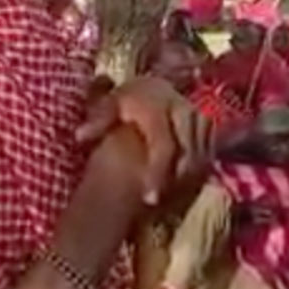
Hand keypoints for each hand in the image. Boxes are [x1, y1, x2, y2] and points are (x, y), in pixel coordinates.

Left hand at [76, 76, 211, 204]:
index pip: (163, 147)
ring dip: (187, 180)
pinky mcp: (208, 125)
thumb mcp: (108, 104)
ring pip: (201, 157)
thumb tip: (80, 136)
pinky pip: (208, 153)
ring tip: (169, 198)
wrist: (153, 85)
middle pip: (188, 156)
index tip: (149, 200)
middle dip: (176, 183)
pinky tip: (180, 186)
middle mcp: (183, 110)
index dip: (157, 174)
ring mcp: (199, 117)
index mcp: (157, 106)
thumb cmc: (127, 100)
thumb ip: (97, 120)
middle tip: (160, 203)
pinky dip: (196, 171)